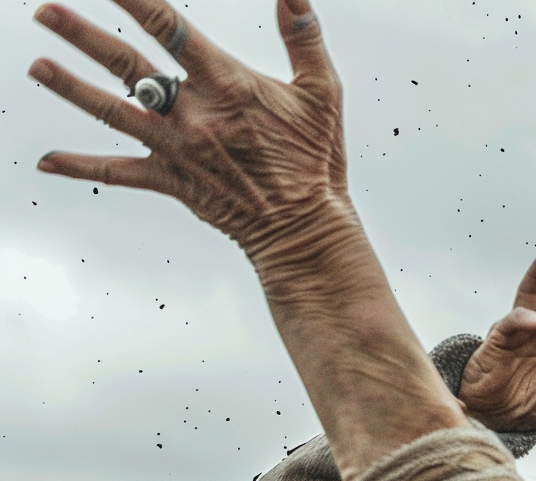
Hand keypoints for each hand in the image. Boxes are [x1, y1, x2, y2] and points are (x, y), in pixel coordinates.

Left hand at [29, 0, 348, 265]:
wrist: (303, 227)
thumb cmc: (316, 159)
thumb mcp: (323, 92)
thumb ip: (303, 37)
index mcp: (228, 85)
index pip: (170, 29)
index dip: (135, 0)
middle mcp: (194, 114)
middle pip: (126, 65)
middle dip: (81, 36)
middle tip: (44, 12)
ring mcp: (177, 148)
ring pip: (112, 111)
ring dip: (70, 87)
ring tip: (36, 65)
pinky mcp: (170, 180)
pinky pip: (117, 172)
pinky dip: (80, 166)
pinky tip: (47, 160)